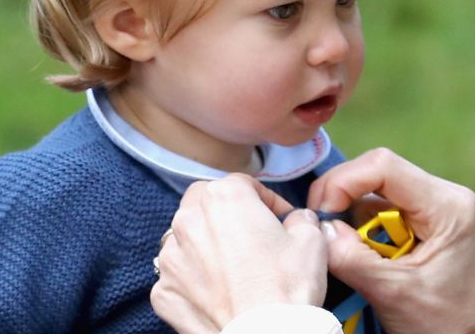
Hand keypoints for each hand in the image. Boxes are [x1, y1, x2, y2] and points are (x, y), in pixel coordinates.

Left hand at [150, 174, 327, 333]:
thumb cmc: (287, 286)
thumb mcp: (311, 238)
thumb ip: (300, 217)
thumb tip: (296, 220)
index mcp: (224, 197)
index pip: (245, 184)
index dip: (267, 201)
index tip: (281, 219)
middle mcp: (189, 220)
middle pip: (205, 202)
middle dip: (226, 213)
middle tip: (251, 235)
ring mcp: (172, 258)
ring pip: (186, 238)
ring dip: (205, 244)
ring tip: (233, 266)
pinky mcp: (164, 291)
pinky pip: (178, 275)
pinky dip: (193, 279)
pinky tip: (217, 291)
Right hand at [309, 148, 474, 333]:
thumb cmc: (441, 322)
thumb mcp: (393, 293)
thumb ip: (352, 258)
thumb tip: (320, 229)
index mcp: (447, 206)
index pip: (384, 167)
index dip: (344, 182)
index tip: (322, 213)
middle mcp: (443, 195)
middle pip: (376, 171)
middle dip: (341, 195)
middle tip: (321, 228)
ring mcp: (432, 203)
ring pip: (373, 187)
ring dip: (349, 212)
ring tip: (341, 246)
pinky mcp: (420, 215)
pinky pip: (377, 205)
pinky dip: (358, 223)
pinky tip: (356, 248)